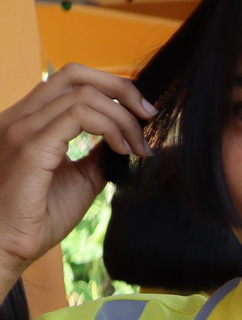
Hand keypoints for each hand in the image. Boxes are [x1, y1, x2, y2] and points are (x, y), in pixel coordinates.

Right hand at [0, 65, 154, 288]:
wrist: (7, 244)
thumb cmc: (38, 216)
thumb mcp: (80, 178)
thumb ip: (98, 154)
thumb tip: (126, 139)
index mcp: (28, 120)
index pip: (70, 80)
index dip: (112, 88)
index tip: (142, 115)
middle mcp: (20, 116)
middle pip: (76, 74)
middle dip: (122, 89)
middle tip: (149, 117)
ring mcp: (22, 128)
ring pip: (83, 95)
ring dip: (123, 118)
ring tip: (139, 148)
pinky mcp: (30, 146)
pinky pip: (79, 116)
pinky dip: (110, 128)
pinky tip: (123, 150)